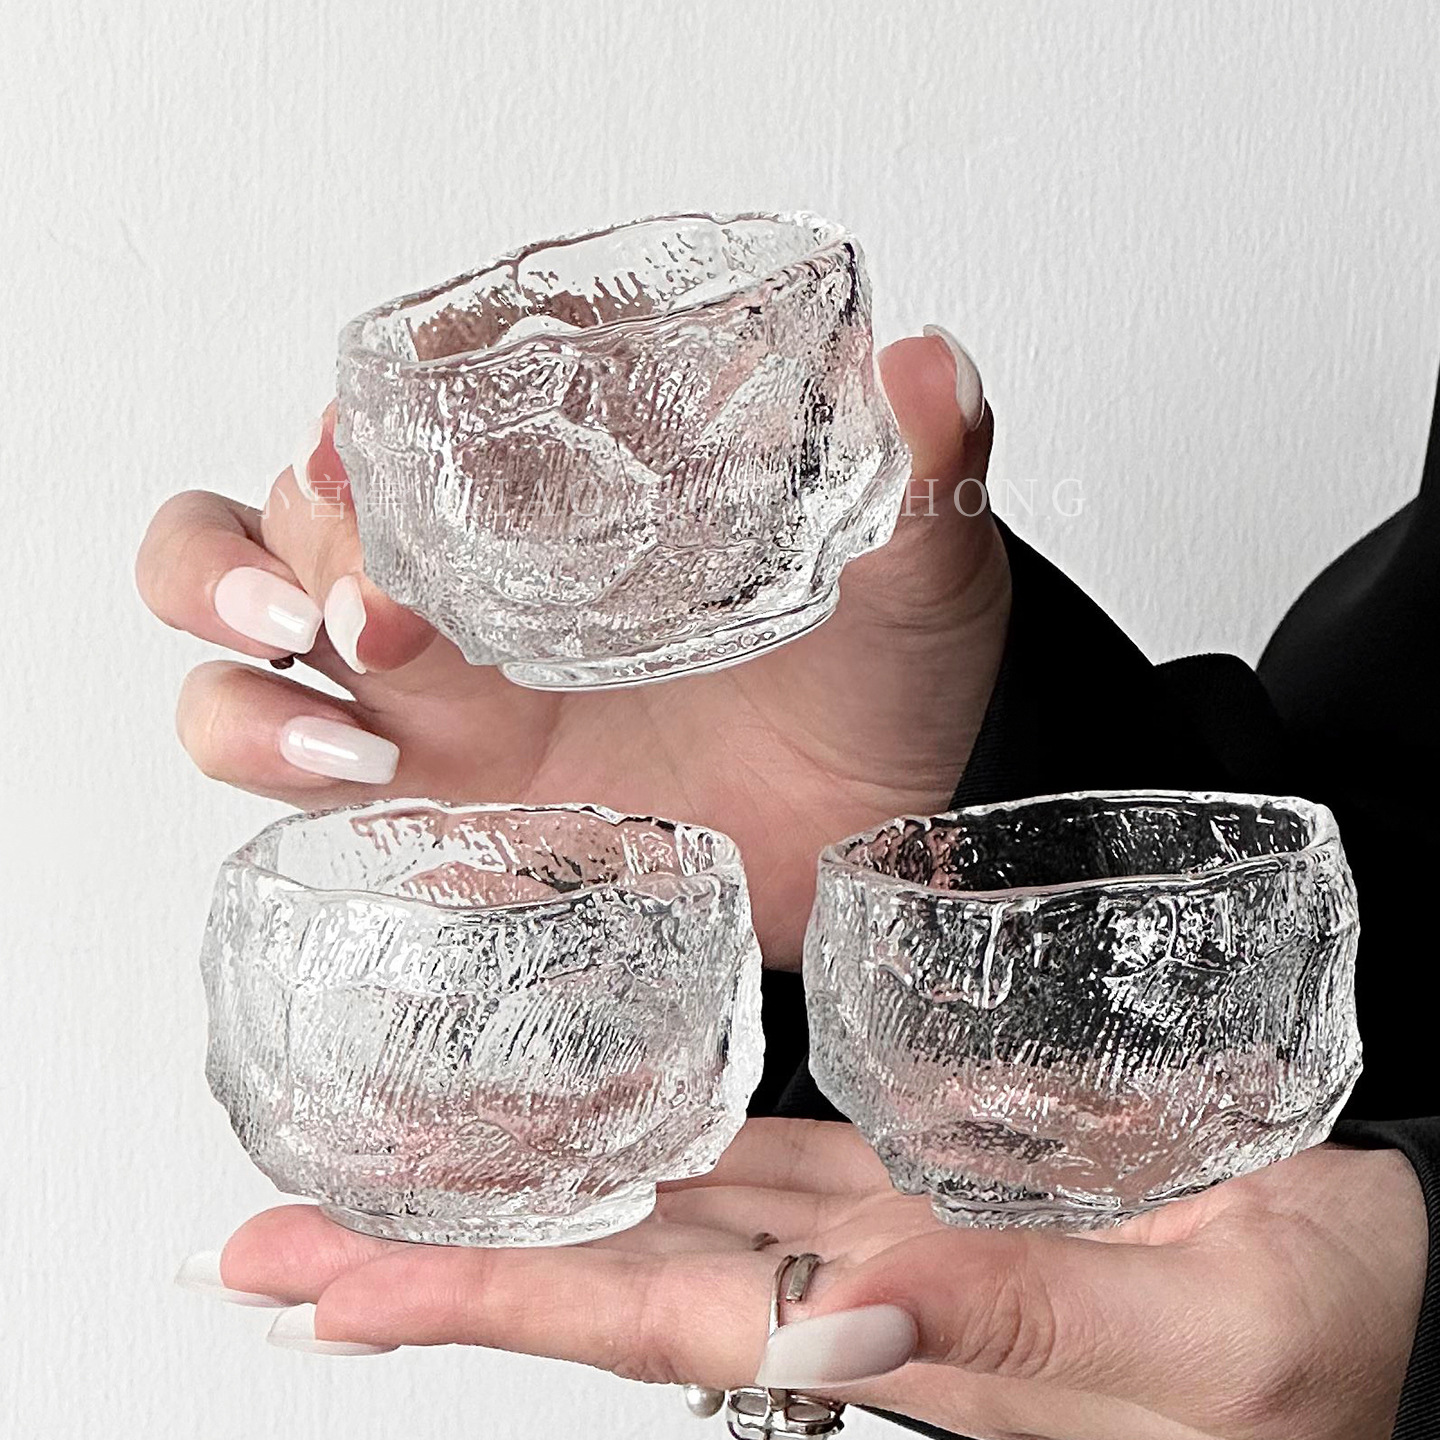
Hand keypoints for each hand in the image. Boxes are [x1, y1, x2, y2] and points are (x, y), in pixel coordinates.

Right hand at [136, 331, 1006, 965]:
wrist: (874, 825)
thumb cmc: (882, 675)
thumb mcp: (918, 566)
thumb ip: (923, 473)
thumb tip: (925, 367)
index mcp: (564, 479)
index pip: (415, 393)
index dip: (366, 395)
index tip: (372, 422)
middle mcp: (470, 567)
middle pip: (284, 506)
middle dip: (277, 531)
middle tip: (367, 587)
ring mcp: (433, 683)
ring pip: (235, 627)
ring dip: (227, 629)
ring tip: (333, 656)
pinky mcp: (427, 790)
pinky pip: (280, 761)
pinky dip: (265, 750)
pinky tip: (354, 768)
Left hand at [195, 1120, 1423, 1439]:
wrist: (1392, 1297)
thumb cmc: (1322, 1340)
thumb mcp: (1194, 1345)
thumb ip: (1022, 1325)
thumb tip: (856, 1305)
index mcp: (905, 1346)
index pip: (650, 1322)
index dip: (485, 1306)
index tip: (329, 1293)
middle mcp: (862, 1294)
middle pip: (619, 1276)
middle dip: (448, 1263)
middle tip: (278, 1242)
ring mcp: (889, 1237)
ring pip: (673, 1216)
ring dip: (536, 1201)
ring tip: (395, 1177)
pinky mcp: (932, 1185)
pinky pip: (768, 1167)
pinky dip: (670, 1152)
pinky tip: (607, 1126)